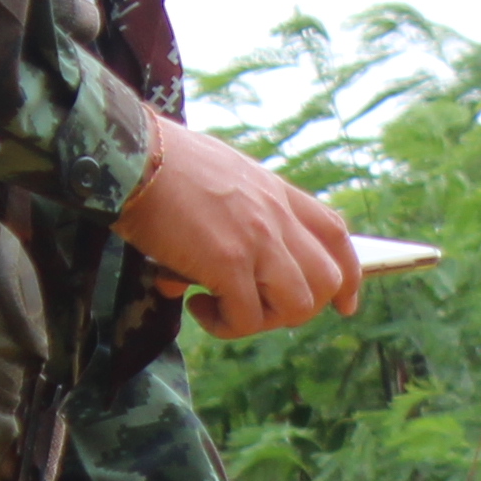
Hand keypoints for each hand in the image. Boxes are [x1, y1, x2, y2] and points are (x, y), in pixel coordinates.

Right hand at [119, 117, 361, 339]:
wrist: (131, 155)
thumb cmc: (157, 164)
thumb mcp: (214, 177)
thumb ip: (221, 221)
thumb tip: (183, 279)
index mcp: (275, 191)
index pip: (334, 233)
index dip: (348, 274)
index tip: (345, 303)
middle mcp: (276, 215)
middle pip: (327, 279)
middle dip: (299, 309)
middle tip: (255, 308)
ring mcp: (258, 240)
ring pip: (298, 306)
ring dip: (262, 321)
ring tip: (222, 309)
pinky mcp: (229, 263)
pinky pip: (247, 318)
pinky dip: (224, 324)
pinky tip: (195, 305)